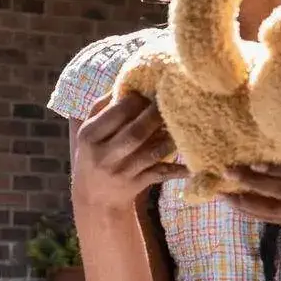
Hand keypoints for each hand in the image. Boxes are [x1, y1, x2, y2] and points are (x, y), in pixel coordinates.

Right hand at [70, 92, 180, 216]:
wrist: (95, 199)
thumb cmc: (94, 155)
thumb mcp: (89, 132)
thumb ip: (102, 107)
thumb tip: (125, 81)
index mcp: (89, 136)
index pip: (117, 112)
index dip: (137, 99)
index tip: (150, 91)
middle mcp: (104, 155)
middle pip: (135, 132)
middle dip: (156, 116)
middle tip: (171, 102)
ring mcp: (120, 172)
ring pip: (151, 152)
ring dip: (169, 138)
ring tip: (182, 124)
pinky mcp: (136, 185)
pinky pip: (160, 174)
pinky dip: (177, 170)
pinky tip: (192, 164)